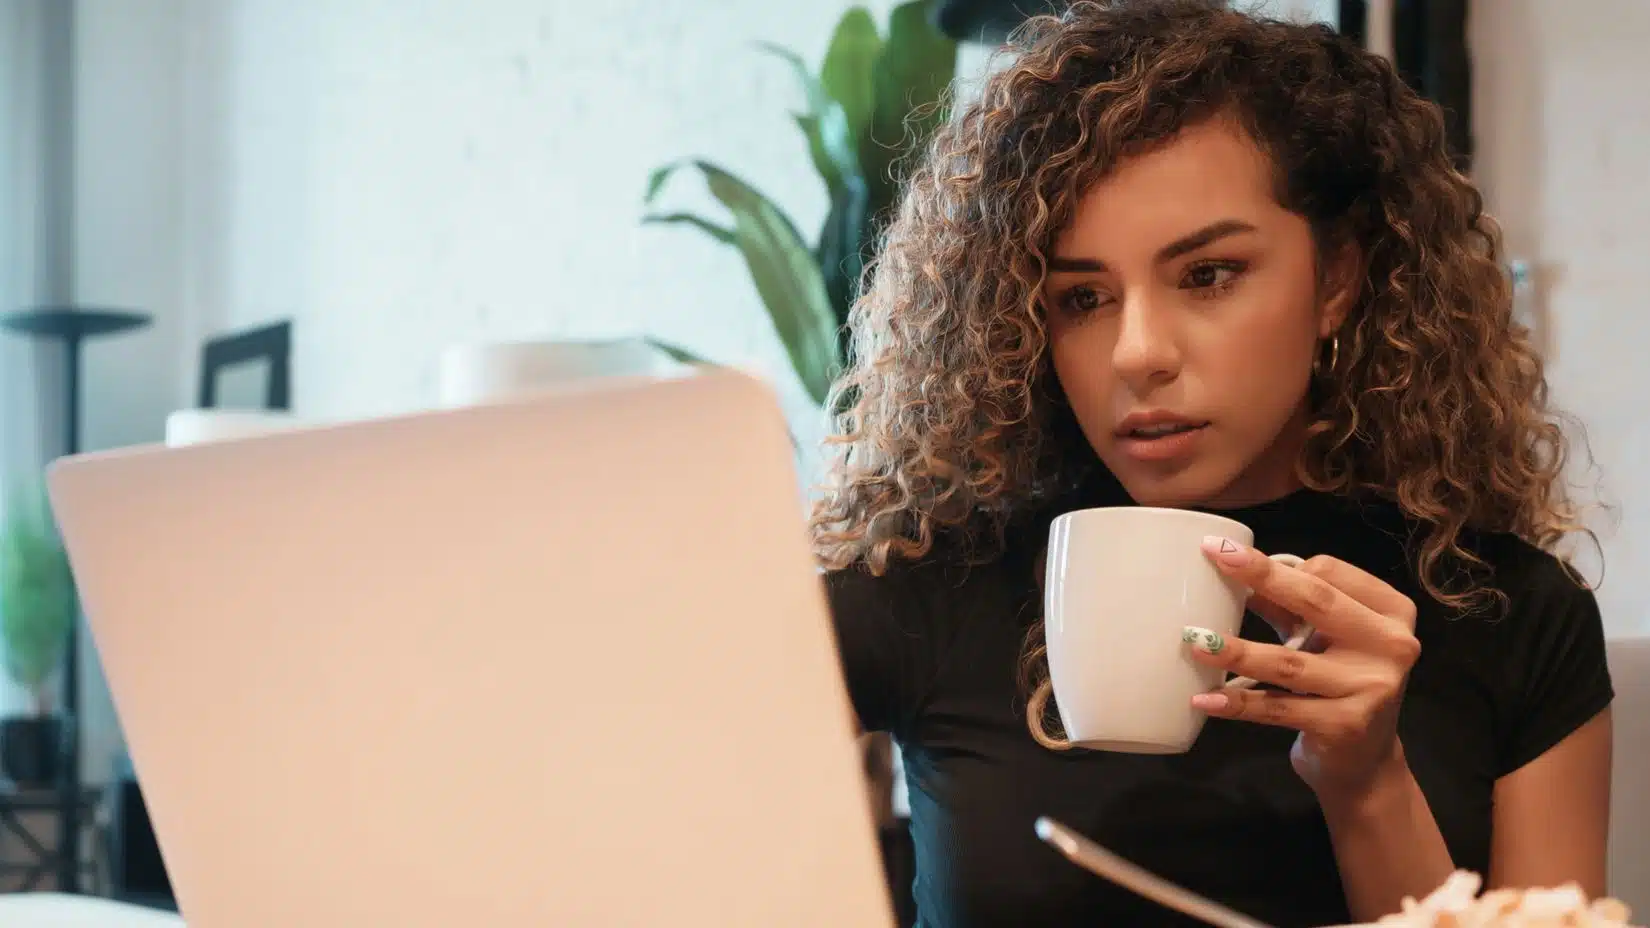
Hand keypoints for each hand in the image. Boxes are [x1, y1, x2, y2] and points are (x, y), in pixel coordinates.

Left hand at [1182, 536, 1420, 800]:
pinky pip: (1278, 709)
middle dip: (1261, 576)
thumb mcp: (1322, 639)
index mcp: (1391, 612)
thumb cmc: (1340, 685)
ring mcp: (1371, 688)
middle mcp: (1392, 646)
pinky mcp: (1345, 727)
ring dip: (1236, 651)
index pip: (1330, 571)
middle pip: (1316, 601)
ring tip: (1194, 641)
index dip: (1279, 564)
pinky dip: (1238, 703)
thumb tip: (1233, 572)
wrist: (1366, 763)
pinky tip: (1205, 697)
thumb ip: (1288, 608)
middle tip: (1213, 558)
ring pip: (1288, 662)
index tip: (1231, 555)